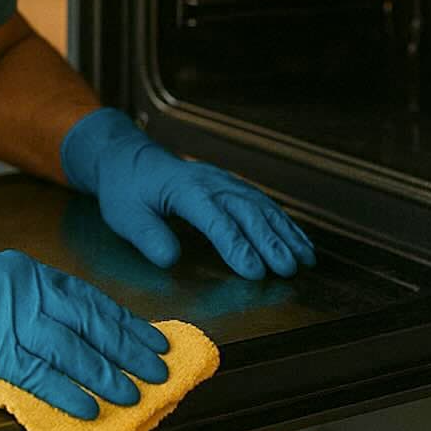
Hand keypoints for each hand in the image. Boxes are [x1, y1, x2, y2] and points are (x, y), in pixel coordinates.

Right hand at [0, 249, 169, 418]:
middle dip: (129, 348)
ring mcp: (8, 316)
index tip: (152, 341)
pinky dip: (66, 391)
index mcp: (29, 273)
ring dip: (106, 374)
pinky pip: (38, 373)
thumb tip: (79, 339)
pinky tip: (88, 407)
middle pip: (89, 321)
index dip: (124, 322)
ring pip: (70, 348)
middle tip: (158, 370)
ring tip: (132, 394)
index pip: (89, 299)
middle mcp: (25, 288)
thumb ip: (33, 308)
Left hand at [61, 109, 315, 279]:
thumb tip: (170, 259)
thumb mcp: (124, 215)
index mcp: (184, 189)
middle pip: (246, 212)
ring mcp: (224, 182)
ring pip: (261, 207)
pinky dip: (283, 223)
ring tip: (305, 259)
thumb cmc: (126, 189)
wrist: (128, 159)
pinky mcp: (230, 186)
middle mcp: (211, 182)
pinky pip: (262, 203)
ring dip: (285, 233)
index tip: (253, 270)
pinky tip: (299, 241)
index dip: (236, 245)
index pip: (215, 219)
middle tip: (289, 269)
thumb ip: (147, 236)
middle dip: (270, 242)